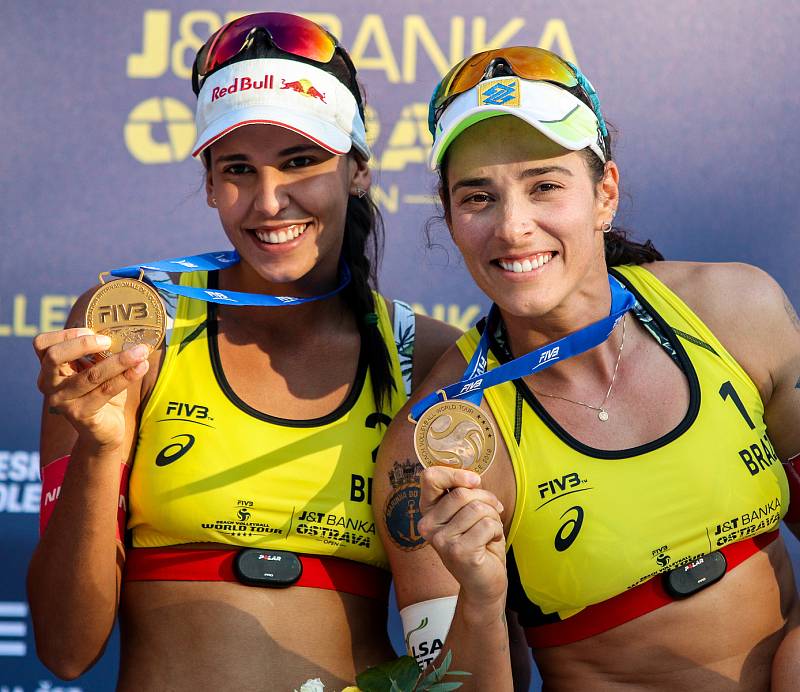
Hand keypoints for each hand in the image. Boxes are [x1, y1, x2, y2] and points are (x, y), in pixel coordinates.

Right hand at [34, 328, 149, 450]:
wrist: (105, 430)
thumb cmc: (100, 393)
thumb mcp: (97, 368)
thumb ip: (101, 352)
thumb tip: (125, 331)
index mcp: (49, 368)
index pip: (43, 344)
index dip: (66, 334)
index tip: (92, 330)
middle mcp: (49, 384)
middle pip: (54, 356)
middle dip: (83, 344)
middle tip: (109, 340)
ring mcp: (63, 401)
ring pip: (90, 375)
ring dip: (119, 361)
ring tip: (140, 352)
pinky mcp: (81, 414)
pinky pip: (106, 390)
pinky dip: (127, 376)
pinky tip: (142, 367)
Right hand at [418, 466, 506, 604]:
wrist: (484, 584)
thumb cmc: (479, 543)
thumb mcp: (467, 513)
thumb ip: (464, 494)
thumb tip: (473, 479)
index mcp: (428, 512)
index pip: (430, 477)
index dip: (455, 474)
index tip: (474, 481)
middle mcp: (428, 526)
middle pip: (461, 493)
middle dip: (486, 499)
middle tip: (493, 511)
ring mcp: (441, 540)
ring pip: (477, 509)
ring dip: (494, 517)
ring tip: (490, 531)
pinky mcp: (458, 552)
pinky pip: (487, 525)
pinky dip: (497, 530)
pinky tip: (491, 542)